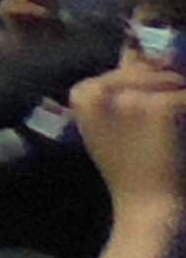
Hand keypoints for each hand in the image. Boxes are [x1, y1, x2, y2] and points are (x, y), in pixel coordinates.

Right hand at [80, 49, 185, 257]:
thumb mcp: (109, 126)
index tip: (151, 108)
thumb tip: (136, 49)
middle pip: (148, 69)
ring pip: (171, 80)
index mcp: (81, 93)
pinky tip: (180, 131)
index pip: (124, 68)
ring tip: (174, 128)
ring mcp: (132, 97)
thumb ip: (120, 90)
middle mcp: (101, 88)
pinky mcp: (162, 107)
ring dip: (180, 99)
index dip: (146, 83)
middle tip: (165, 123)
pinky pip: (185, 96)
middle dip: (166, 88)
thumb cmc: (129, 170)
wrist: (148, 209)